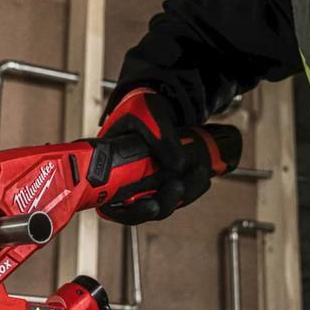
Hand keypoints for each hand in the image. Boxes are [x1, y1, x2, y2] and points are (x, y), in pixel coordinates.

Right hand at [96, 87, 210, 223]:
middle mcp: (123, 179)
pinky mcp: (161, 178)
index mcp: (107, 166)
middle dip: (164, 203)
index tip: (150, 206)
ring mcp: (143, 180)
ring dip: (182, 195)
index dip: (130, 211)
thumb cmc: (141, 105)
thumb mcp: (149, 116)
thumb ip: (162, 140)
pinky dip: (190, 188)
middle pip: (140, 208)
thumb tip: (178, 167)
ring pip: (162, 201)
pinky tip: (201, 177)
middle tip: (179, 187)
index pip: (111, 202)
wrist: (156, 98)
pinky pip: (174, 192)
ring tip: (198, 176)